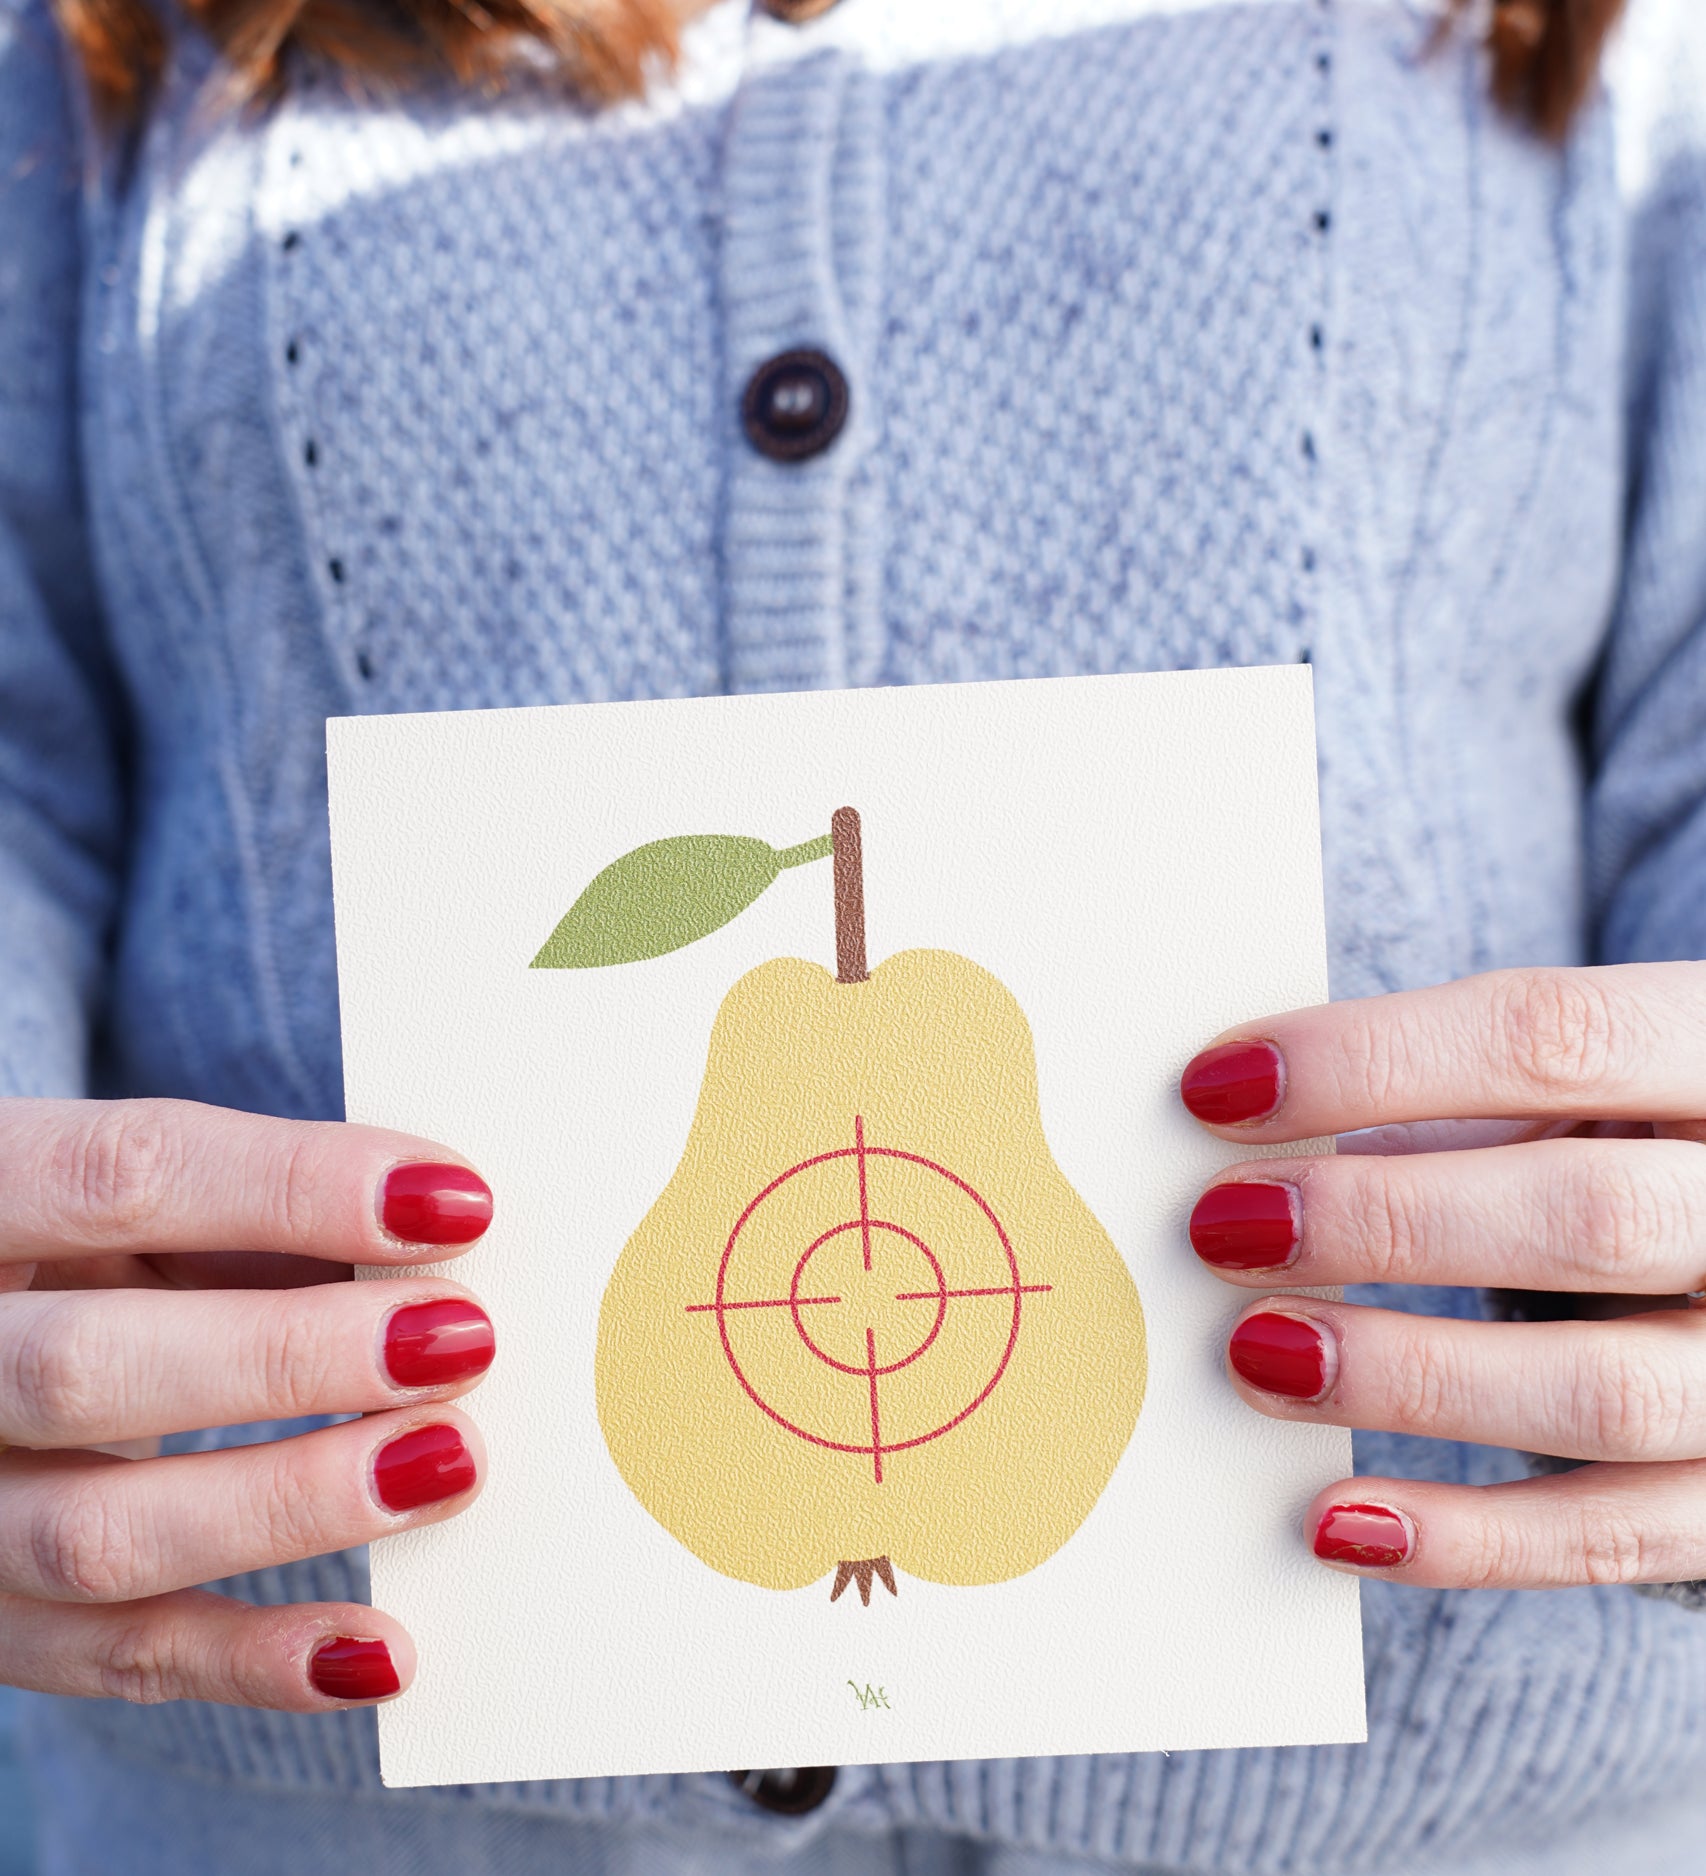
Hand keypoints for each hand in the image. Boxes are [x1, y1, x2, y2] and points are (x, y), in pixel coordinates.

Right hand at [0, 1098, 496, 1707]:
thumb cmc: (90, 1250)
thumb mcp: (139, 1200)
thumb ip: (256, 1212)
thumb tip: (438, 1233)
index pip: (121, 1177)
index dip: (295, 1187)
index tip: (456, 1203)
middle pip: (85, 1367)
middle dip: (292, 1356)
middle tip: (459, 1341)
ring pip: (93, 1536)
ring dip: (292, 1504)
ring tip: (447, 1465)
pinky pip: (111, 1662)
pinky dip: (255, 1663)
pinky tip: (380, 1647)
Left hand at [1181, 963, 1705, 1589]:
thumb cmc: (1628, 1141)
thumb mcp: (1579, 1082)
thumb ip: (1448, 1093)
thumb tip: (1238, 1124)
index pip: (1552, 1036)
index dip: (1371, 1061)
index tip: (1215, 1088)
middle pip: (1587, 1215)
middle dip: (1383, 1222)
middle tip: (1223, 1225)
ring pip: (1603, 1391)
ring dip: (1407, 1376)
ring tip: (1255, 1352)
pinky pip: (1614, 1537)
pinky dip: (1467, 1538)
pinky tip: (1335, 1521)